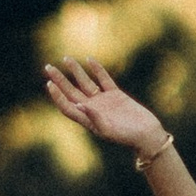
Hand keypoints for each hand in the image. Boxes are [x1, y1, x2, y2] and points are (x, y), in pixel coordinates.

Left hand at [43, 58, 171, 157]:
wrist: (146, 134)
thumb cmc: (127, 137)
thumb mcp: (108, 130)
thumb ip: (94, 117)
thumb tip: (78, 104)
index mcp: (87, 120)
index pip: (67, 106)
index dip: (57, 96)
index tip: (49, 83)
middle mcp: (92, 109)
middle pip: (72, 92)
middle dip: (60, 80)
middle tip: (48, 67)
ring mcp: (103, 101)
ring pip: (85, 83)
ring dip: (76, 71)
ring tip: (66, 59)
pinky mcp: (116, 95)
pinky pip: (103, 79)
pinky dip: (97, 70)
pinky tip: (89, 60)